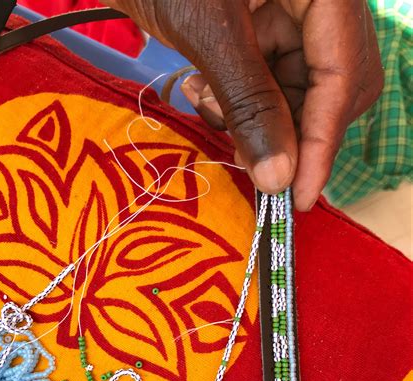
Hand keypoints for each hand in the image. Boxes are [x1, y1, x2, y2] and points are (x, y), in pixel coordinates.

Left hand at [104, 0, 382, 209]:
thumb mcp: (209, 32)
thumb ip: (249, 103)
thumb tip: (278, 178)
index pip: (343, 74)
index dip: (321, 141)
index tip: (297, 194)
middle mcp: (321, 1)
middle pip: (331, 87)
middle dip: (288, 130)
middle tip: (251, 161)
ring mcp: (295, 14)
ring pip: (297, 91)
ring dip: (255, 117)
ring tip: (209, 103)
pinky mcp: (268, 28)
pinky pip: (269, 81)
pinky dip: (237, 99)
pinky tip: (203, 89)